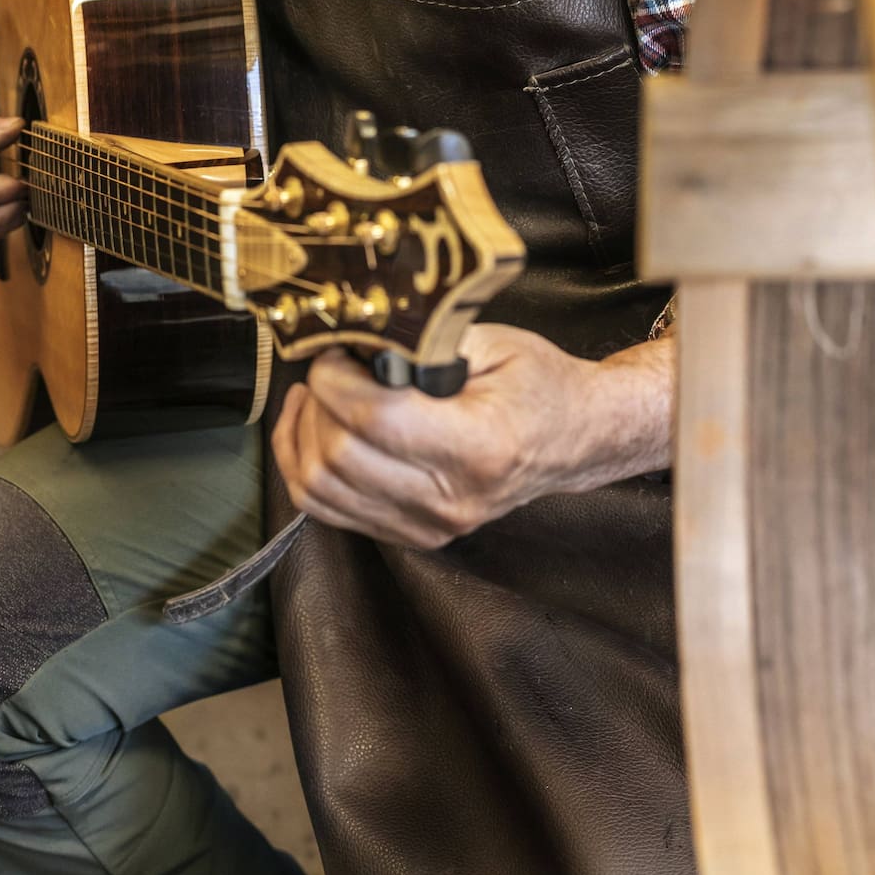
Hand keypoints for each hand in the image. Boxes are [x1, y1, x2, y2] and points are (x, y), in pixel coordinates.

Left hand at [272, 322, 673, 549]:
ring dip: (302, 435)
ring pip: (323, 489)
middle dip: (318, 401)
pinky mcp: (412, 534)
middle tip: (327, 365)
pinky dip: (305, 466)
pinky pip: (330, 509)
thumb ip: (424, 341)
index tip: (335, 351)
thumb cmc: (538, 385)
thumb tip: (358, 340)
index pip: (375, 419)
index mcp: (477, 448)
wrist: (573, 438)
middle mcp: (450, 500)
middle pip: (340, 457)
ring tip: (314, 392)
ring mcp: (428, 526)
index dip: (337, 379)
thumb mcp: (494, 342)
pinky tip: (313, 426)